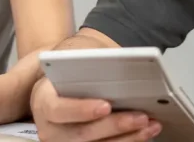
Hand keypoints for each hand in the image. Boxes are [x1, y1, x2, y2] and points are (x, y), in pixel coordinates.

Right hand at [30, 77, 161, 141]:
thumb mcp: (74, 59)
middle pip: (83, 134)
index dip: (82, 109)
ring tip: (150, 124)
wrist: (63, 85)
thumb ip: (90, 64)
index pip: (59, 109)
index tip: (106, 105)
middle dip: (115, 126)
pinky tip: (145, 133)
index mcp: (43, 101)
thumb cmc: (70, 72)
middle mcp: (50, 129)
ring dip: (128, 138)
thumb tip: (121, 66)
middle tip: (141, 116)